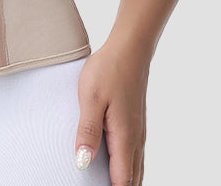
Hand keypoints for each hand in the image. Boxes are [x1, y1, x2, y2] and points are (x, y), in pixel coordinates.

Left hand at [73, 40, 149, 184]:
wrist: (129, 49)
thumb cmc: (109, 70)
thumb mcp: (91, 98)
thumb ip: (87, 131)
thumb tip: (83, 163)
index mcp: (124, 138)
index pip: (122, 181)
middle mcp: (135, 140)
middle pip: (132, 180)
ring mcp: (138, 132)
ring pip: (136, 169)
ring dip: (124, 181)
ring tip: (107, 183)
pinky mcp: (136, 124)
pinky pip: (135, 156)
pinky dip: (127, 169)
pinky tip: (116, 167)